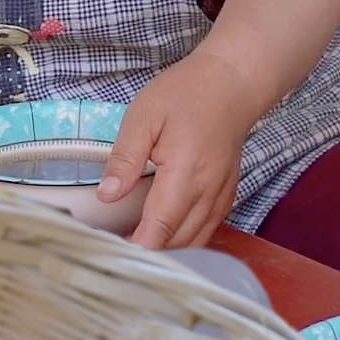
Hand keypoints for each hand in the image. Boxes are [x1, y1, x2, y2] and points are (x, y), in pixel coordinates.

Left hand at [106, 50, 273, 250]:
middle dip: (149, 252)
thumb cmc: (185, 94)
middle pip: (177, 241)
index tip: (113, 254)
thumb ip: (125, 157)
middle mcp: (208, 191)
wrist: (231, 85)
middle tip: (115, 248)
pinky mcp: (226, 196)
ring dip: (167, 249)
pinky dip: (185, 239)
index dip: (139, 247)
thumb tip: (107, 194)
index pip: (161, 226)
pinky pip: (206, 230)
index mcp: (185, 172)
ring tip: (135, 244)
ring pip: (195, 241)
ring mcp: (221, 196)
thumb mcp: (144, 116)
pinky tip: (162, 234)